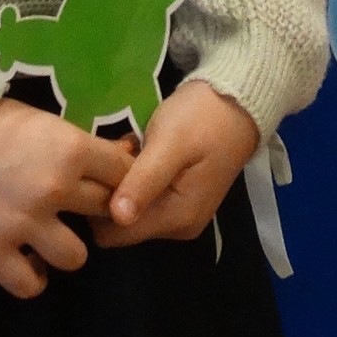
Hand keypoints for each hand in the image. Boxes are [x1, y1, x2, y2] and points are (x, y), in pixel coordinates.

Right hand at [0, 99, 135, 299]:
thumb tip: (117, 155)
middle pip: (105, 213)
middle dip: (96, 211)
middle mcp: (55, 189)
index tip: (111, 182)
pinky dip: (31, 278)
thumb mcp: (39, 118)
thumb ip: (73, 143)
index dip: (122, 179)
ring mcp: (24, 223)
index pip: (125, 174)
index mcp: (70, 149)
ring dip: (65, 248)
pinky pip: (29, 285)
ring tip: (50, 238)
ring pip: (76, 257)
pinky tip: (26, 263)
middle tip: (77, 208)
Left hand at [91, 81, 257, 249]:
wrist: (238, 102)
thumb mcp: (170, 143)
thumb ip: (144, 181)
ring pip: (130, 209)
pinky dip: (136, 177)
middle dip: (111, 189)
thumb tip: (117, 217)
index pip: (114, 234)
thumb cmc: (203, 118)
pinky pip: (145, 198)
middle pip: (121, 224)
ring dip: (123, 180)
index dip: (98, 205)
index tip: (102, 169)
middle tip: (120, 149)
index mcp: (176, 218)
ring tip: (131, 145)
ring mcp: (180, 215)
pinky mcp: (180, 200)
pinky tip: (140, 149)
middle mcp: (178, 227)